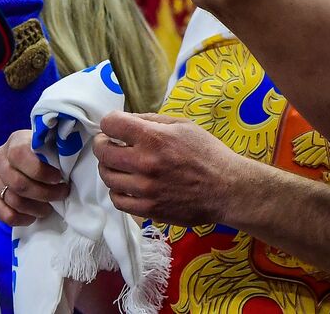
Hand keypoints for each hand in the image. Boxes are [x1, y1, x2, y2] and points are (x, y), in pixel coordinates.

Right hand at [0, 129, 68, 225]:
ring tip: (49, 208)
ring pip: (12, 199)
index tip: (58, 178)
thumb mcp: (53, 144)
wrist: (33, 158)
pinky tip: (32, 217)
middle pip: (18, 183)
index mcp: (16, 141)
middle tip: (61, 194)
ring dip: (35, 207)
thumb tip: (73, 154)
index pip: (20, 155)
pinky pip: (3, 213)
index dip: (40, 170)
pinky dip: (20, 218)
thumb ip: (59, 148)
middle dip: (44, 193)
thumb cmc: (49, 151)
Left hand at [94, 111, 251, 225]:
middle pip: (103, 151)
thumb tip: (128, 121)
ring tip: (121, 165)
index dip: (110, 122)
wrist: (227, 189)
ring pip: (107, 176)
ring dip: (110, 167)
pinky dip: (118, 190)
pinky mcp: (146, 209)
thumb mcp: (186, 126)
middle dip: (103, 143)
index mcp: (155, 138)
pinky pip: (117, 199)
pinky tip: (128, 185)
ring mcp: (144, 188)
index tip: (114, 126)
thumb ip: (154, 121)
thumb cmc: (209, 154)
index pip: (111, 124)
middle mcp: (144, 162)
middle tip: (111, 144)